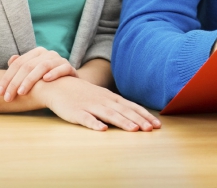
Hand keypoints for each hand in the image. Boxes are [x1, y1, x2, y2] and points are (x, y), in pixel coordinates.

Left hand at [0, 47, 76, 100]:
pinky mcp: (69, 68)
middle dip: (15, 82)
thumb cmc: (47, 79)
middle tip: (8, 97)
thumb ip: (22, 66)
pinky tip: (46, 80)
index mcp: (37, 53)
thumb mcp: (33, 73)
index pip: (18, 63)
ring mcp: (59, 59)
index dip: (7, 78)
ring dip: (30, 79)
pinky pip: (62, 68)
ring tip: (21, 92)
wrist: (70, 84)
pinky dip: (54, 73)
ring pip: (43, 66)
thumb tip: (11, 59)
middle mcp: (48, 53)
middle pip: (28, 66)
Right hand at [33, 76, 160, 131]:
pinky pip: (86, 119)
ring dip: (122, 122)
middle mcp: (103, 101)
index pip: (131, 107)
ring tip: (134, 129)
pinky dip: (95, 124)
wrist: (58, 86)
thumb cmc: (83, 94)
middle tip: (151, 129)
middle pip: (124, 111)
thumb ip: (117, 106)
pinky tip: (102, 129)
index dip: (145, 115)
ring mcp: (90, 106)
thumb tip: (136, 115)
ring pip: (108, 114)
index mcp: (111, 98)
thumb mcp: (103, 97)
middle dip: (139, 120)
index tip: (157, 125)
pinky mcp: (76, 112)